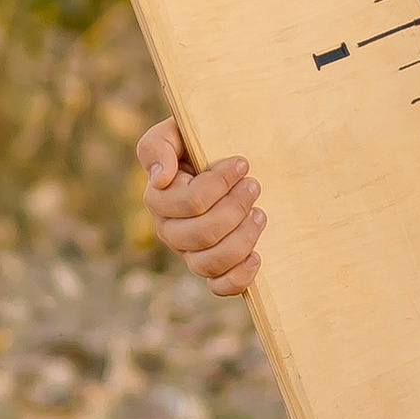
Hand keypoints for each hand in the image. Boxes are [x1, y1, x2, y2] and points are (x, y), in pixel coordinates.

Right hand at [137, 117, 264, 297]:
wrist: (220, 157)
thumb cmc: (197, 142)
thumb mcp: (174, 132)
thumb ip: (159, 147)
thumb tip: (162, 178)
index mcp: (159, 199)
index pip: (189, 203)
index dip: (219, 184)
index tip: (242, 163)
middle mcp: (170, 230)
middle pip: (200, 235)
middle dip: (235, 209)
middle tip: (254, 185)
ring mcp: (190, 252)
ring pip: (209, 263)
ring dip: (241, 239)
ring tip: (260, 214)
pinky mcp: (212, 267)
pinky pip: (218, 287)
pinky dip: (238, 278)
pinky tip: (256, 257)